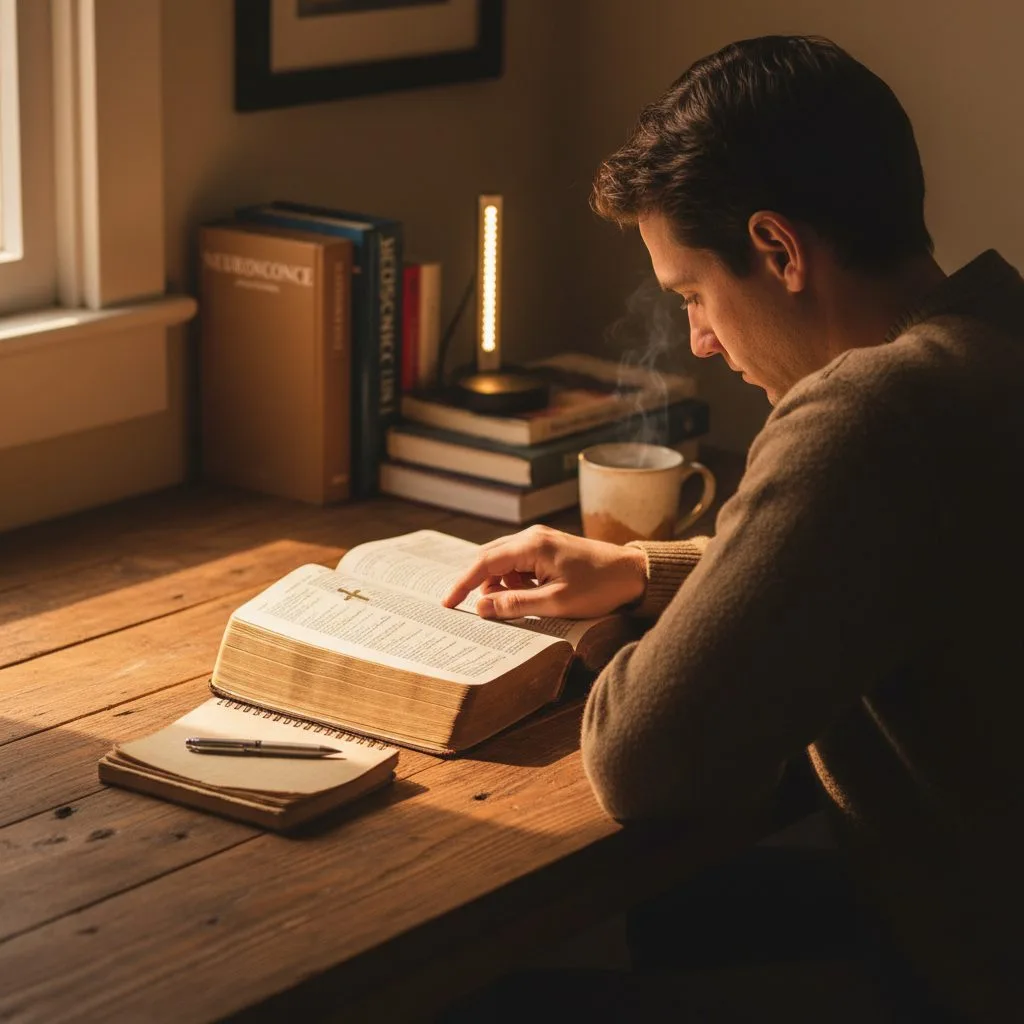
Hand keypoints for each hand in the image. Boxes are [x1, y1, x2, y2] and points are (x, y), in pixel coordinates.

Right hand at [442, 525, 646, 619]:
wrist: (634, 574)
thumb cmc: (599, 588)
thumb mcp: (556, 602)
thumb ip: (515, 604)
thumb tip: (481, 607)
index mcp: (531, 546)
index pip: (484, 563)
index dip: (462, 584)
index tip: (447, 603)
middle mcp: (532, 537)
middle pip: (488, 558)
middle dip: (476, 584)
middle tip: (466, 608)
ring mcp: (540, 541)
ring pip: (503, 562)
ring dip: (498, 585)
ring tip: (506, 608)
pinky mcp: (548, 550)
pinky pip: (519, 564)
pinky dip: (513, 582)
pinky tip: (523, 598)